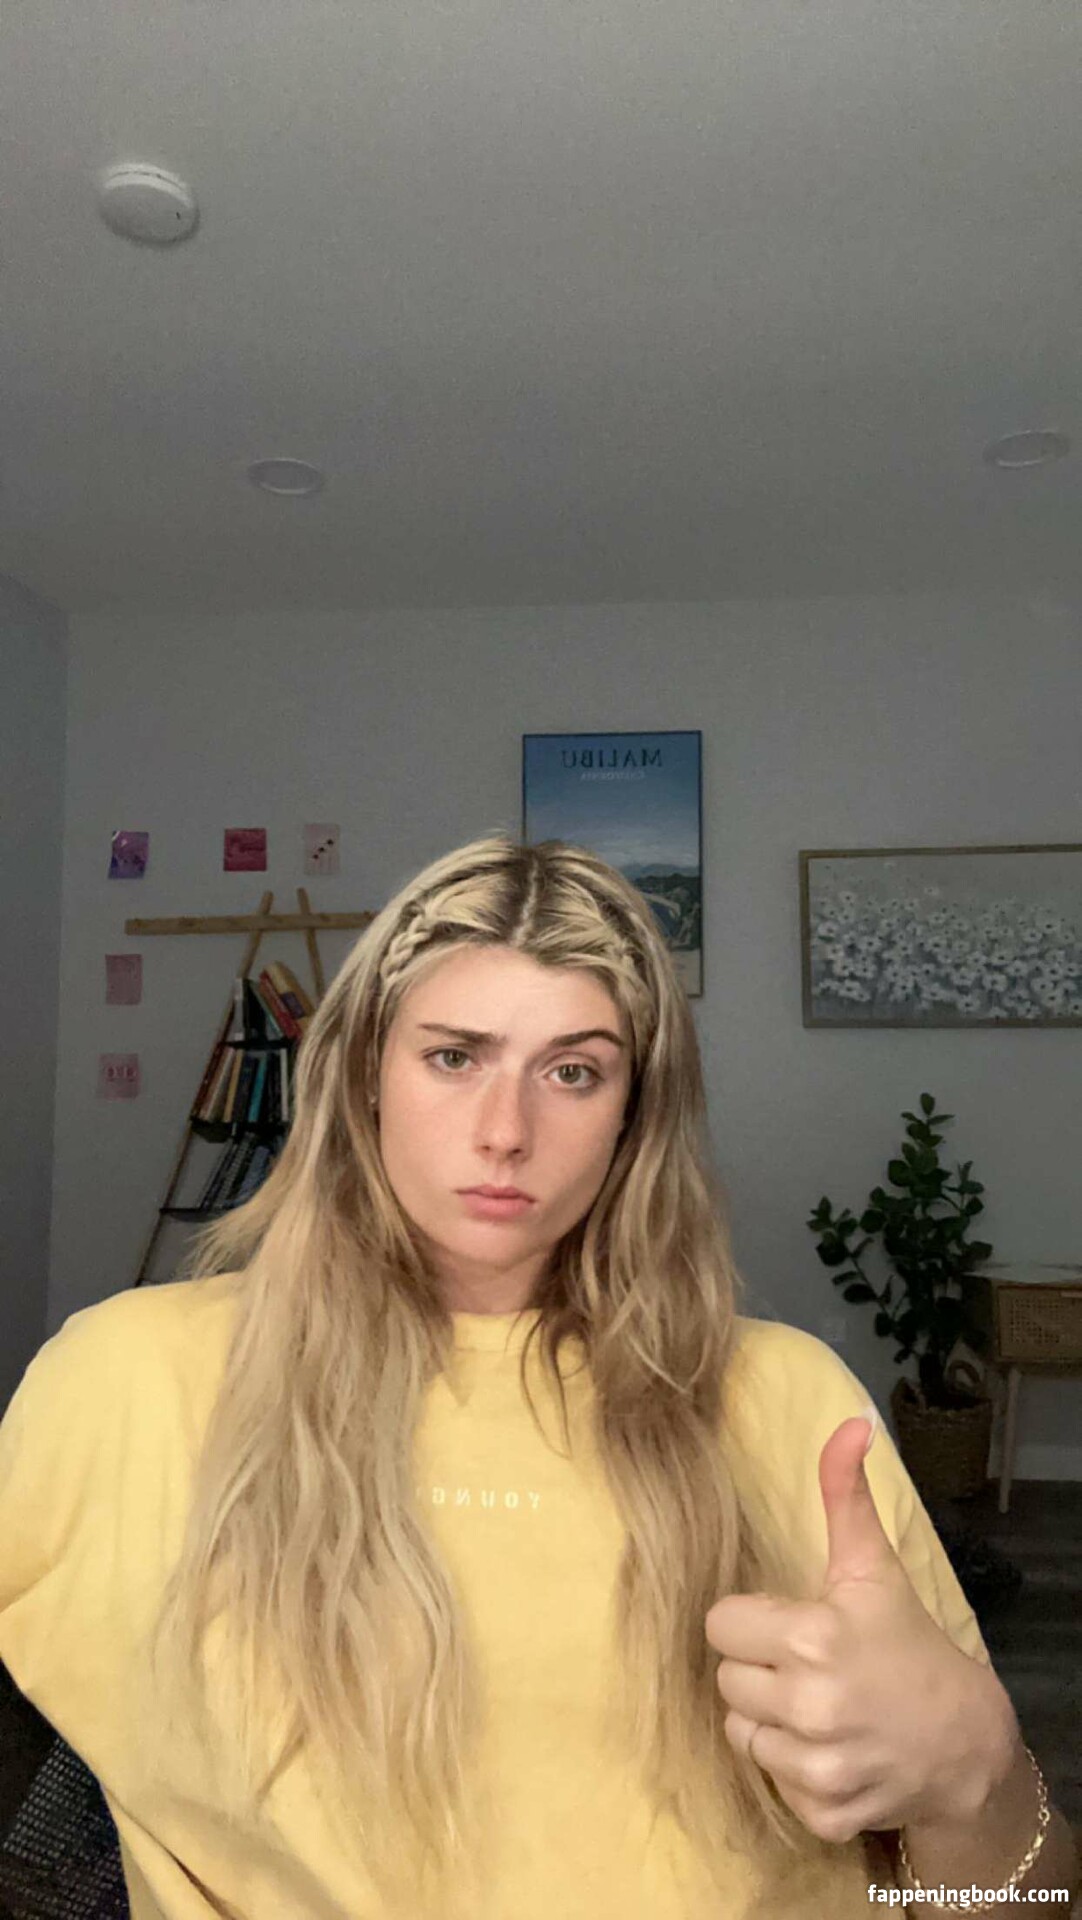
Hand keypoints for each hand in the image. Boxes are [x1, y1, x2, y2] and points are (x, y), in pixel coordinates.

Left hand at [704, 1412, 1019, 1844]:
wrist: (965, 1742)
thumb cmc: (909, 1644)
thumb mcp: (873, 1568)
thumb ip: (845, 1495)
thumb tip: (849, 1423)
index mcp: (812, 1637)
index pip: (720, 1625)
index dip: (749, 1621)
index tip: (785, 1624)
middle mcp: (808, 1705)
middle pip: (726, 1679)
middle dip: (757, 1668)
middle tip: (802, 1665)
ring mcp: (816, 1766)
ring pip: (740, 1734)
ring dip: (768, 1721)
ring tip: (813, 1706)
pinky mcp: (821, 1812)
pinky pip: (768, 1783)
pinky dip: (791, 1770)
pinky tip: (827, 1749)